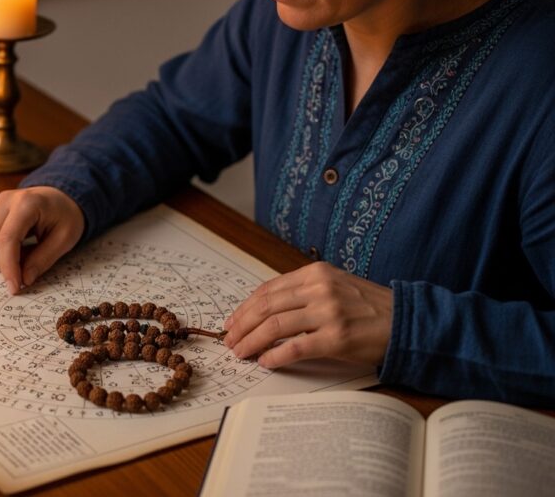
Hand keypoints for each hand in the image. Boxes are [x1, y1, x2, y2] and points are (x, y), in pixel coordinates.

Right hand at [0, 186, 84, 294]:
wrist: (59, 198)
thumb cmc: (65, 216)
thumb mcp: (65, 238)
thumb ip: (44, 259)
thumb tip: (24, 280)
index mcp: (26, 202)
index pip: (7, 239)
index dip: (9, 267)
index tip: (15, 288)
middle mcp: (4, 201)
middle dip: (4, 267)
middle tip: (25, 275)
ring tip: (23, 259)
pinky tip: (14, 253)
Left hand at [222, 261, 392, 368]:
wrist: (406, 321)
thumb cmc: (368, 307)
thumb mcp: (334, 286)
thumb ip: (302, 293)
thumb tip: (263, 312)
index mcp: (315, 273)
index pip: (268, 290)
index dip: (244, 308)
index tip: (232, 322)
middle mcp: (319, 289)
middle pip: (266, 308)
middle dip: (242, 326)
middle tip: (230, 341)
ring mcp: (328, 313)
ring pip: (275, 327)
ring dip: (252, 342)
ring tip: (241, 353)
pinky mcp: (336, 338)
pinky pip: (295, 348)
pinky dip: (275, 356)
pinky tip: (266, 362)